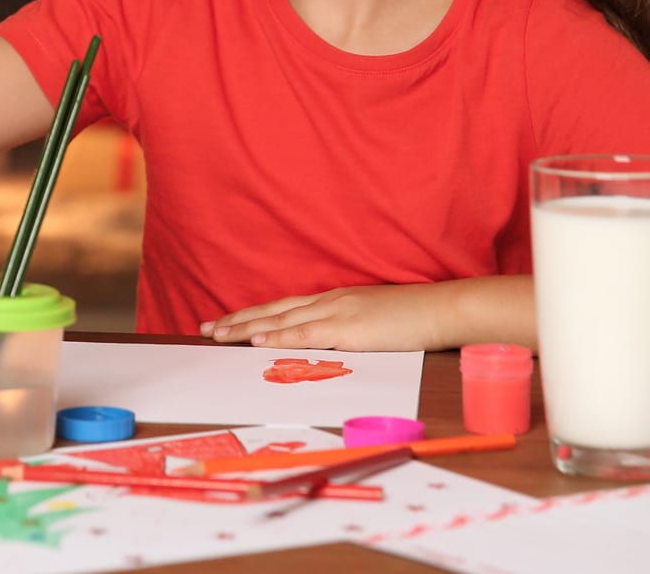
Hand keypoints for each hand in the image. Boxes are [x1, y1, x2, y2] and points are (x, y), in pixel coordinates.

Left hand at [199, 282, 457, 352]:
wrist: (444, 308)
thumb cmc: (415, 319)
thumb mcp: (373, 324)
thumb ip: (348, 332)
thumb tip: (329, 348)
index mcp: (334, 301)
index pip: (284, 308)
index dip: (254, 316)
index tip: (226, 322)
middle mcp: (330, 301)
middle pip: (274, 310)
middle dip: (238, 320)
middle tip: (205, 330)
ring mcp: (338, 312)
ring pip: (282, 320)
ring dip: (247, 328)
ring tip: (218, 335)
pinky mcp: (350, 327)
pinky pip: (308, 333)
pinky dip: (280, 336)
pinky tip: (258, 340)